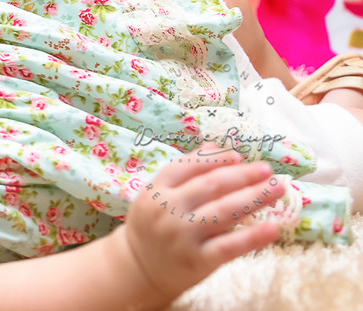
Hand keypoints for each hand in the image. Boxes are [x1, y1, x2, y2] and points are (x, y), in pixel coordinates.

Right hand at [120, 146, 282, 304]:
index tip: (240, 156)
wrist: (138, 270)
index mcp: (156, 190)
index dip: (216, 160)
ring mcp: (183, 236)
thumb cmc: (152, 227)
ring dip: (255, 197)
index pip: (188, 167)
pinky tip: (273, 228)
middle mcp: (168, 210)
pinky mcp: (197, 261)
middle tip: (267, 170)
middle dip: (243, 175)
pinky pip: (230, 247)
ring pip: (224, 212)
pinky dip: (252, 237)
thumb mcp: (157, 195)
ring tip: (278, 188)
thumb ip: (183, 171)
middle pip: (211, 186)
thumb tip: (213, 146)